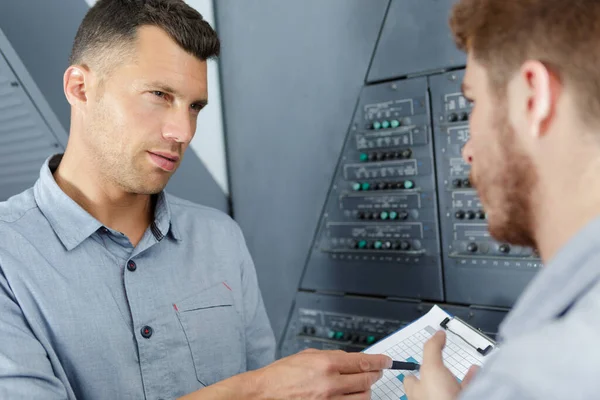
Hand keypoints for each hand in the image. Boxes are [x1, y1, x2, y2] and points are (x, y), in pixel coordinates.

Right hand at [252, 348, 391, 398]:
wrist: (264, 394)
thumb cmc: (280, 375)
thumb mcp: (307, 355)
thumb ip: (331, 355)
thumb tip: (351, 358)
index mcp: (326, 363)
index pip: (363, 361)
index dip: (380, 361)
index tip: (387, 361)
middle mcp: (330, 383)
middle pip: (367, 379)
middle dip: (374, 374)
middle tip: (376, 371)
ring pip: (363, 397)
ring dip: (366, 390)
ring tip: (362, 385)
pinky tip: (351, 397)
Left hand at [404, 331, 478, 399]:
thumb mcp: (432, 368)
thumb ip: (432, 349)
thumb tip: (437, 334)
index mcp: (416, 393)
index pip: (410, 380)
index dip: (415, 369)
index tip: (421, 359)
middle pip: (432, 384)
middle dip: (439, 372)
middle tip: (444, 363)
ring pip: (450, 388)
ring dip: (458, 376)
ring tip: (467, 367)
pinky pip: (466, 392)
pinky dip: (471, 381)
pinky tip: (476, 373)